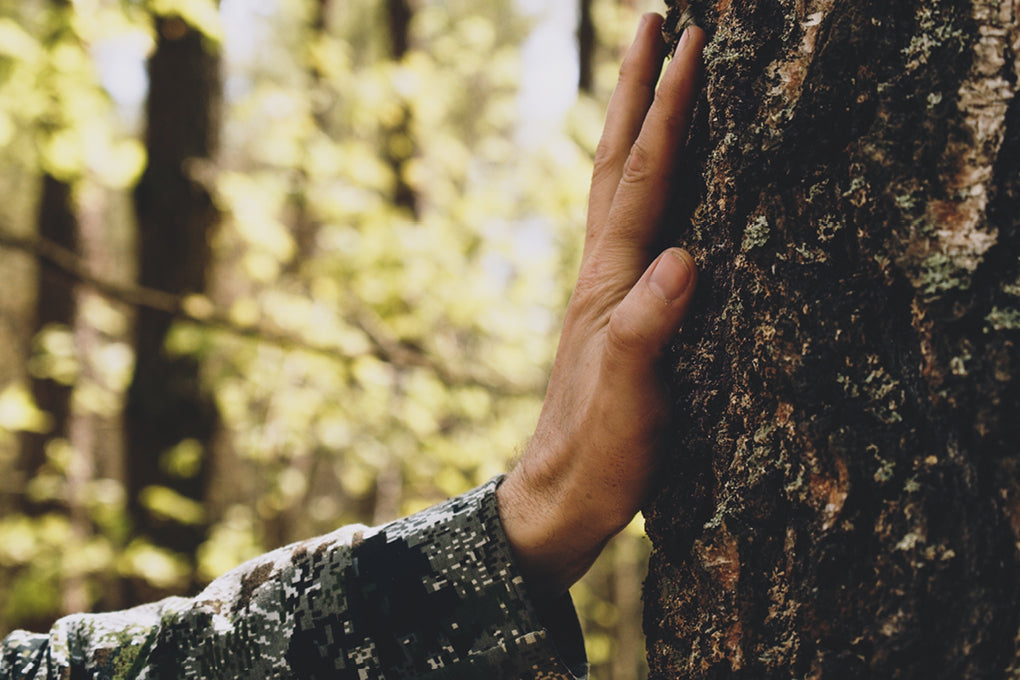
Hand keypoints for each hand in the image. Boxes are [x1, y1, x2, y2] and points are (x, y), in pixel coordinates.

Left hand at [497, 15, 705, 596]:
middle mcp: (606, 269)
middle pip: (619, 160)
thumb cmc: (599, 447)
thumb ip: (651, 324)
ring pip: (622, 187)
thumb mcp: (629, 391)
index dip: (667, 111)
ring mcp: (609, 288)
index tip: (688, 43)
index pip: (644, 176)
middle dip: (636, 89)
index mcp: (611, 277)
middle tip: (652, 23)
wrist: (561, 492)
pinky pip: (635, 225)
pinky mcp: (619, 312)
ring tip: (653, 79)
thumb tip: (686, 257)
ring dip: (637, 124)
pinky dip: (647, 182)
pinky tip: (659, 182)